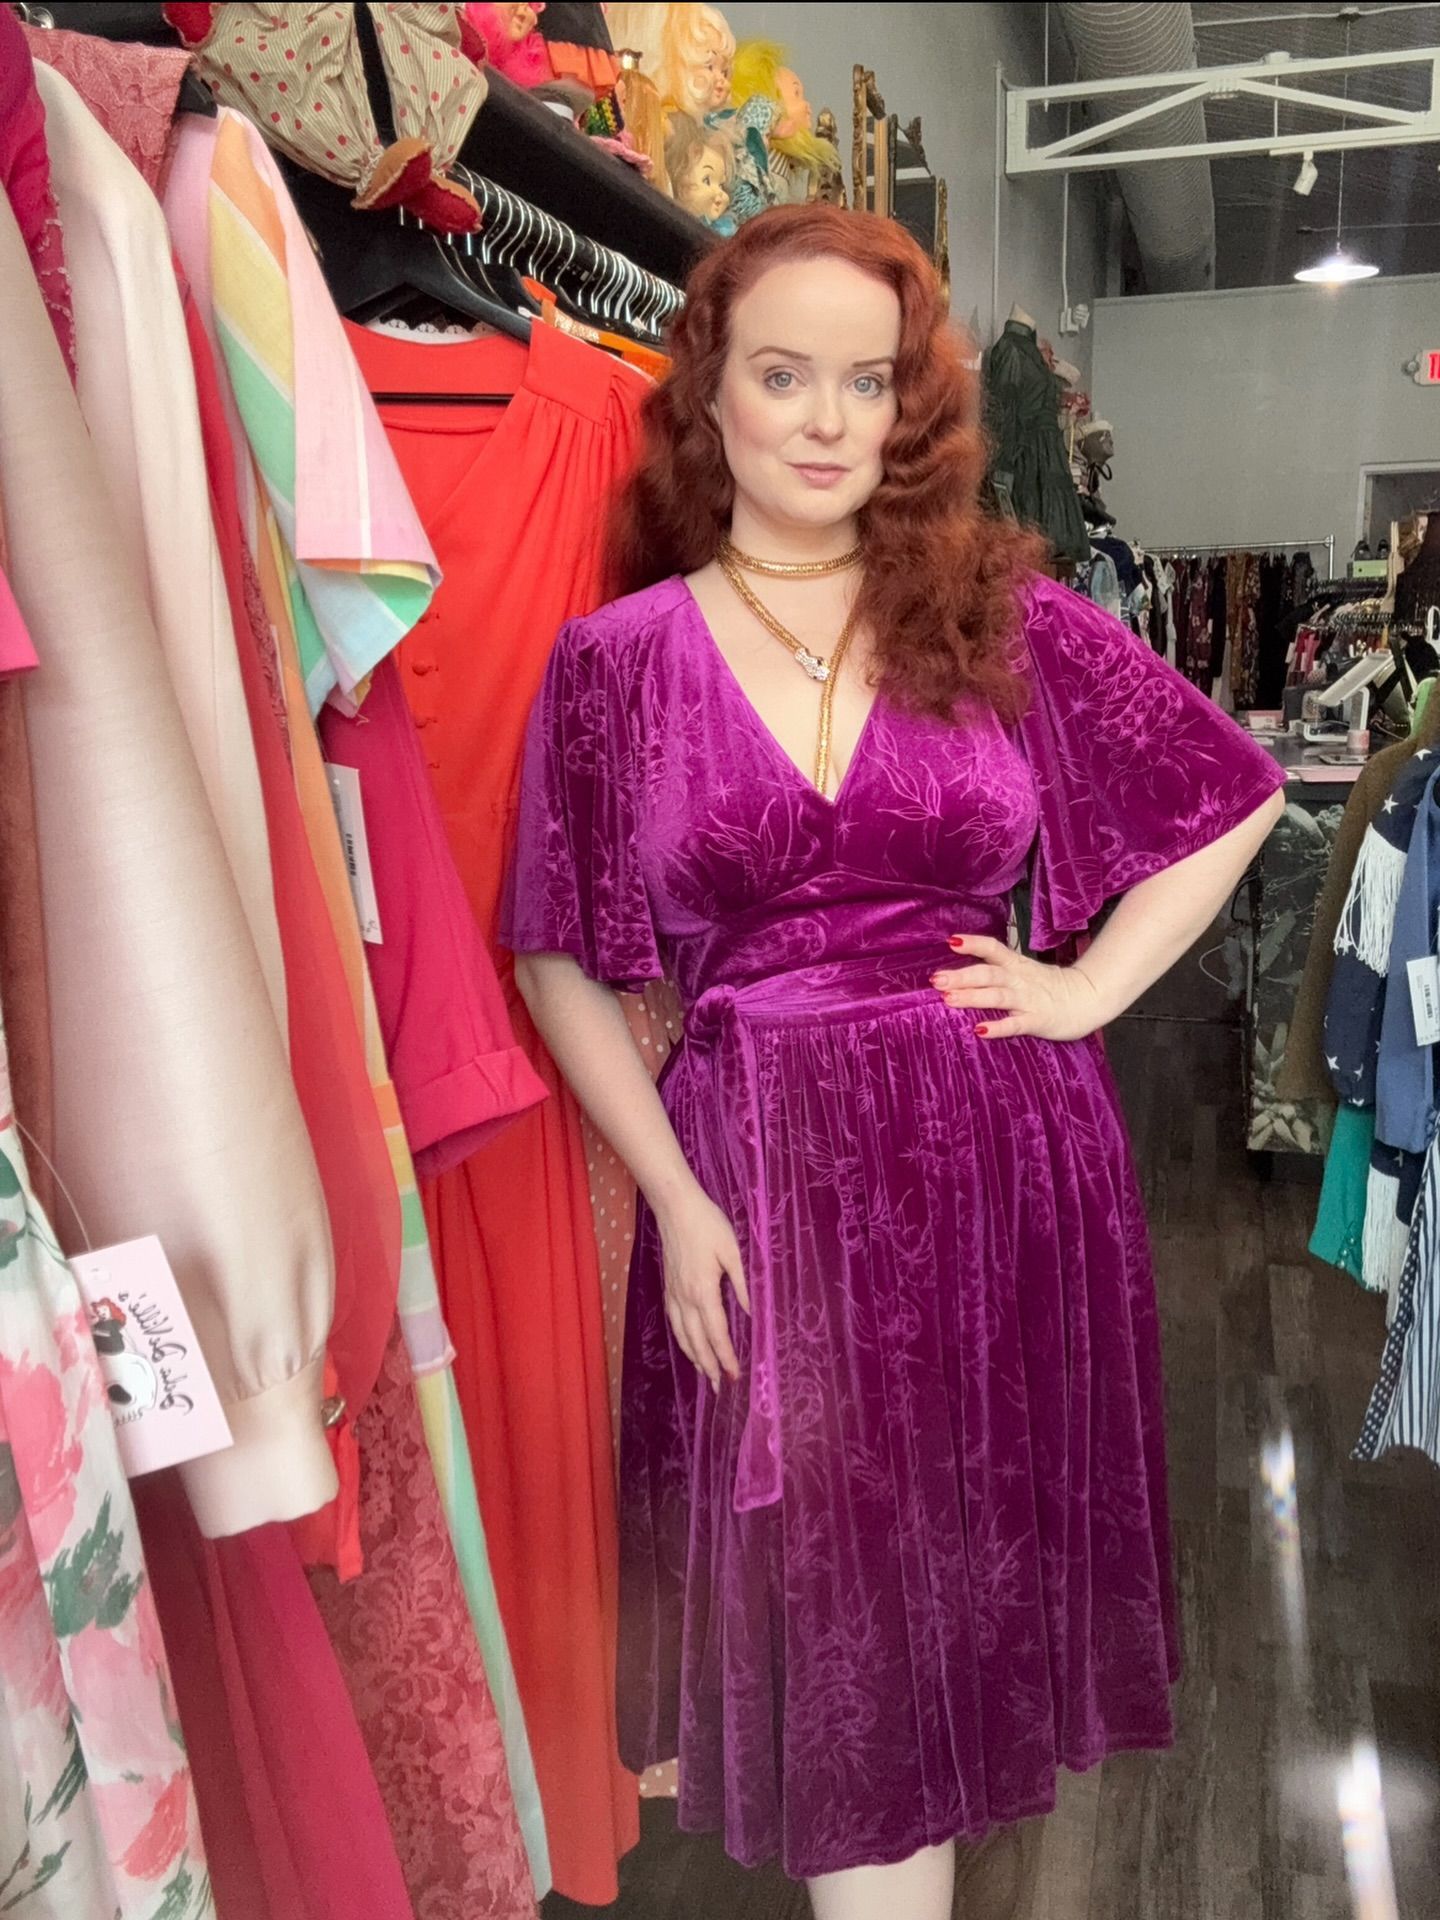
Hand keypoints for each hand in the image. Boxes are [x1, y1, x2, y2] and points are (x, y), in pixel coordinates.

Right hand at [653, 1181, 749, 1391]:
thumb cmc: (708, 1224)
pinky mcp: (668, 1286)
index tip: (735, 1374)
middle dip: (710, 1366)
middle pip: (697, 1341)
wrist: (675, 1206)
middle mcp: (685, 1298)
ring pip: (682, 1335)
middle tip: (722, 1387)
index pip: (716, 1333)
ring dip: (694, 1357)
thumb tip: (753, 1312)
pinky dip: (681, 1340)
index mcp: (703, 1291)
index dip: (726, 1356)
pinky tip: (687, 1345)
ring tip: (706, 1375)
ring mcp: (673, 1293)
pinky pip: (674, 1322)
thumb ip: (743, 1283)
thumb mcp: (732, 1250)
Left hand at [931, 934, 1108, 1041]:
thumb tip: (962, 972)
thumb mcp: (1024, 970)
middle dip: (962, 976)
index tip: (951, 941)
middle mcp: (1019, 980)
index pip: (993, 949)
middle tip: (936, 979)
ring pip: (997, 996)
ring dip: (972, 997)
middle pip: (988, 974)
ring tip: (949, 999)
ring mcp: (1028, 999)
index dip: (973, 943)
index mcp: (1016, 965)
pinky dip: (998, 1027)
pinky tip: (980, 1030)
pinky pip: (1016, 1024)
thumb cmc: (1049, 986)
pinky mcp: (1037, 1020)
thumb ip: (998, 969)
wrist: (1088, 998)